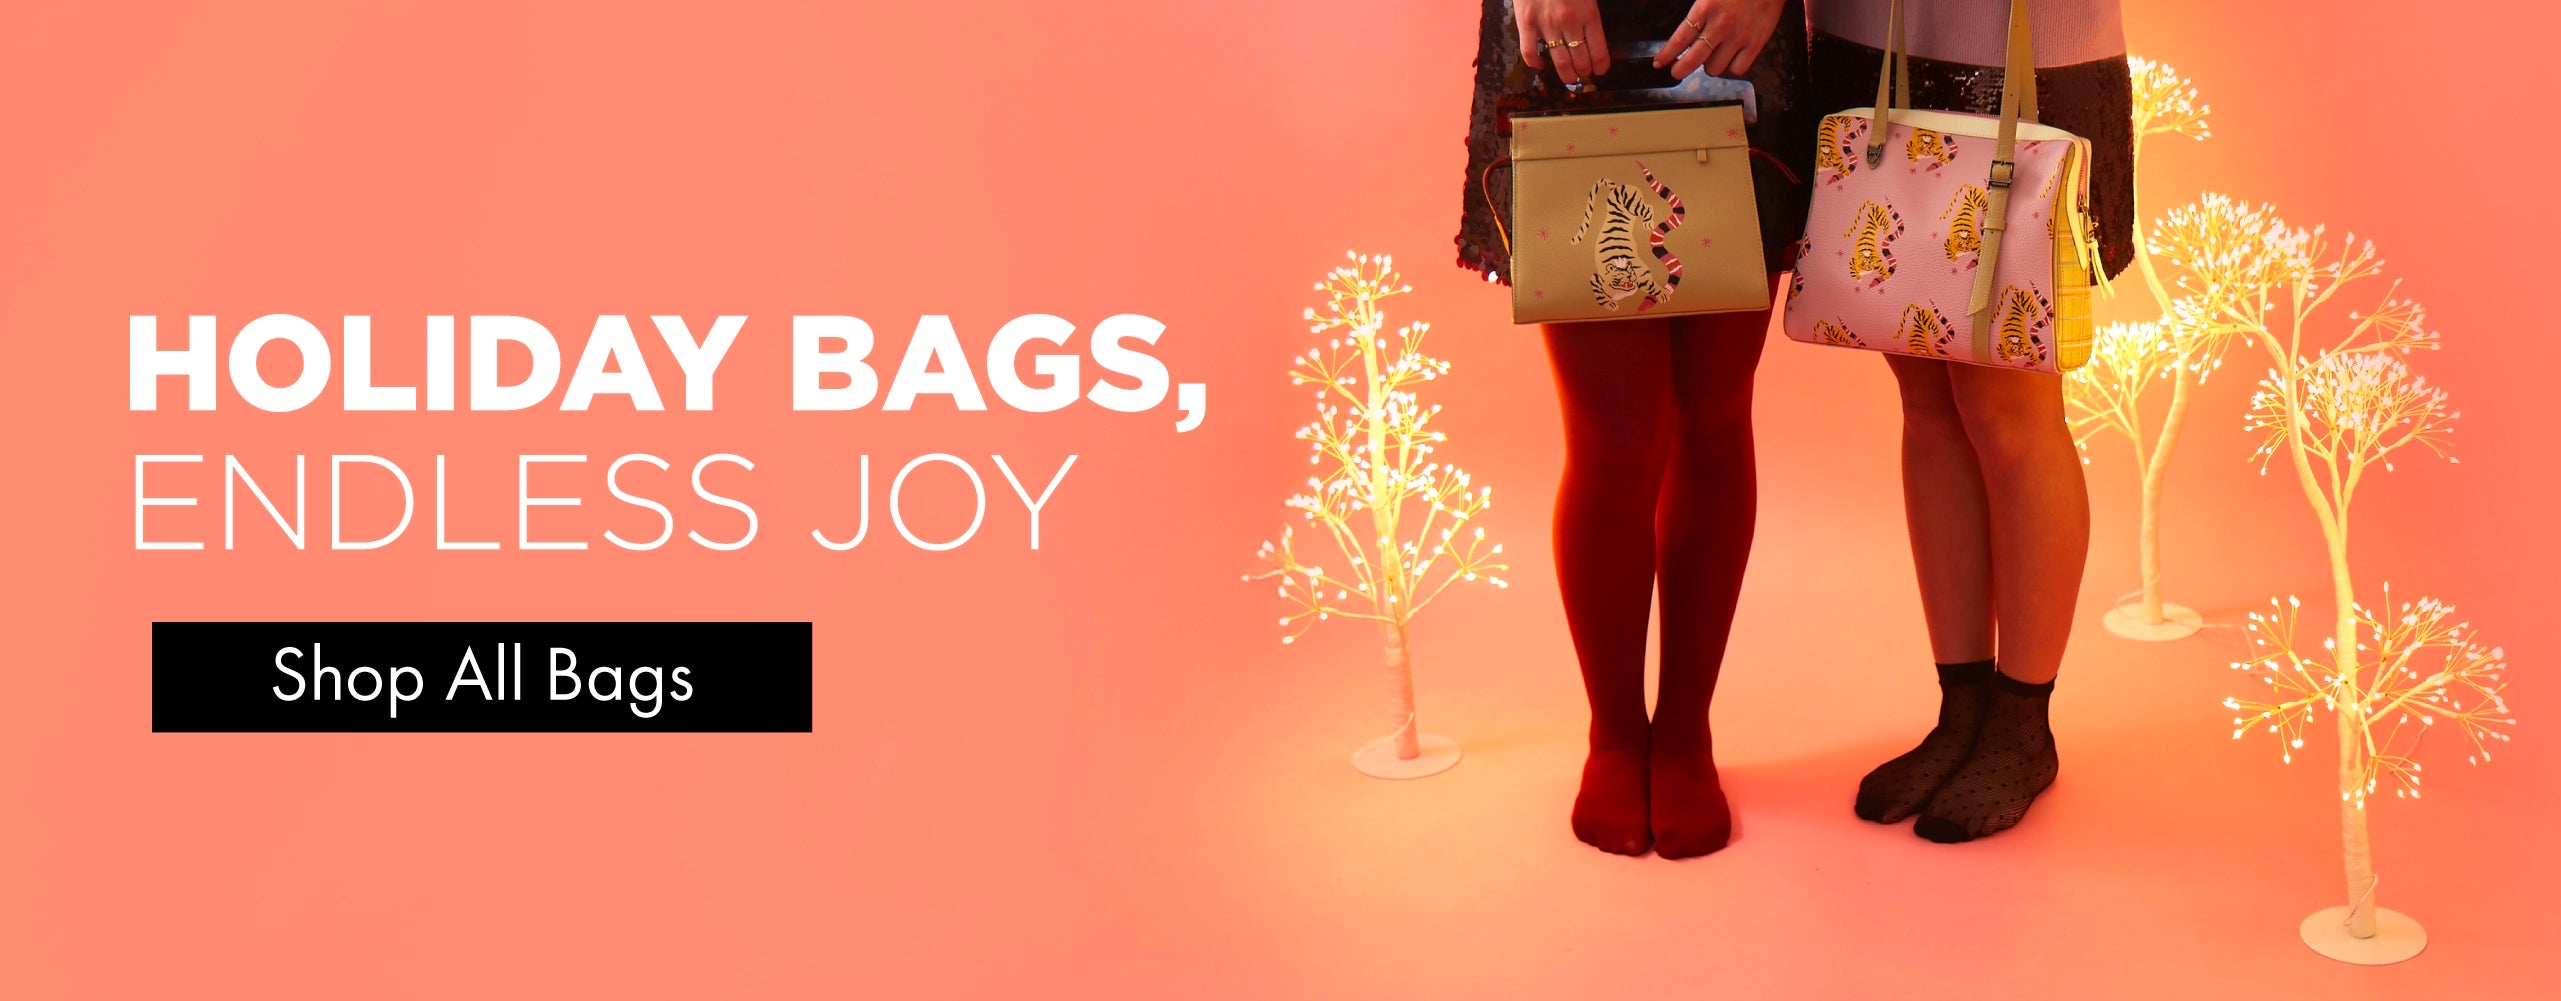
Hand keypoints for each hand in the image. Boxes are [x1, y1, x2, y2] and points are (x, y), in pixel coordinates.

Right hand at [1514, 0, 1609, 85]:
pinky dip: (1536, 64)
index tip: (1600, 70)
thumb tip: (1594, 33)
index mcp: (1588, 12)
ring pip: (1559, 61)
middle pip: (1581, 60)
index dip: (1601, 66)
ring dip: (1566, 74)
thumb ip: (1591, 11)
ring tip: (1569, 78)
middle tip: (1583, 74)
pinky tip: (1541, 65)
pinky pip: (1530, 53)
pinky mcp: (1526, 23)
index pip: (1600, 50)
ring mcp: (1546, 24)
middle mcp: (1569, 22)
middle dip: (1584, 73)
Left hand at [1655, 0, 1786, 78]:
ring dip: (1709, 66)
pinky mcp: (1756, 43)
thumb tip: (1685, 33)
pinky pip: (1738, 69)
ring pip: (1714, 68)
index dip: (1666, 54)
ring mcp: (1739, 37)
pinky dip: (1732, 67)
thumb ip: (1698, 11)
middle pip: (1693, 60)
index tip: (1659, 62)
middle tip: (1677, 71)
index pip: (1679, 39)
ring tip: (1710, 58)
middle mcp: (1720, 26)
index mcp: (1705, 8)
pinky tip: (1730, 59)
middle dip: (1680, 69)